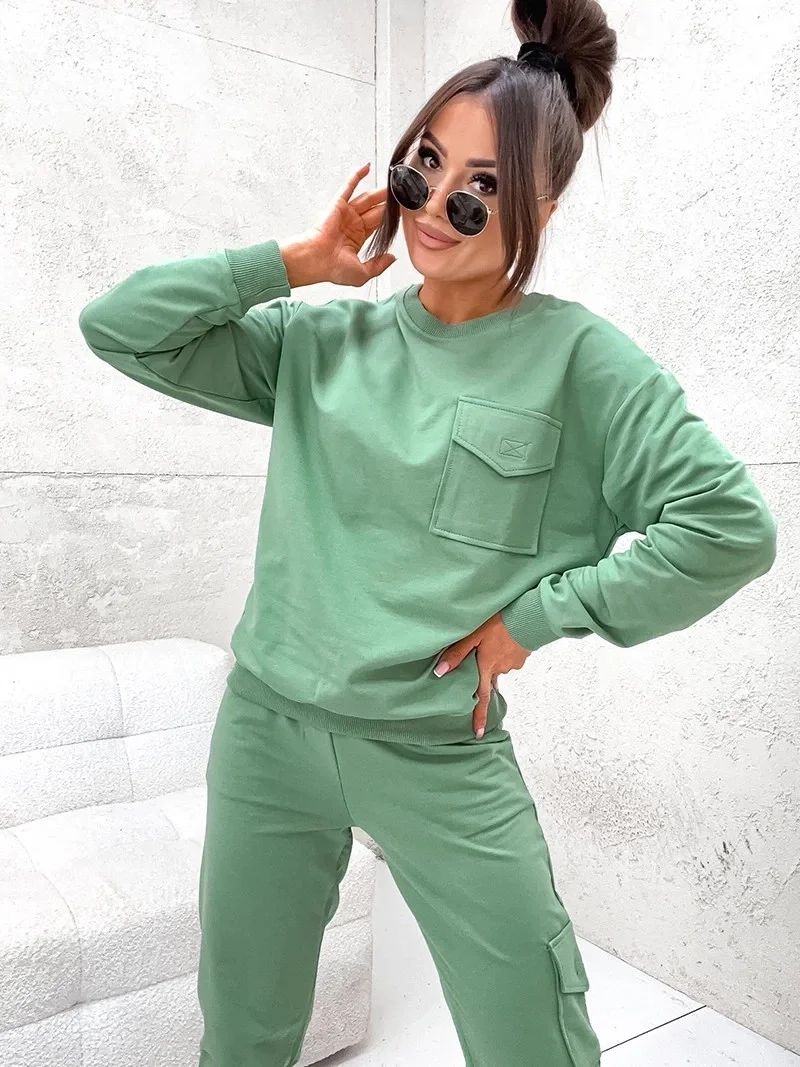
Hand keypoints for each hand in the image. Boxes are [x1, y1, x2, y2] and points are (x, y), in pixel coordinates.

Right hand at [280, 163, 395, 287]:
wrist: (317, 260)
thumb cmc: (333, 269)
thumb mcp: (363, 273)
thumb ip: (379, 265)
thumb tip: (392, 258)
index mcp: (357, 238)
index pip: (377, 224)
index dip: (390, 218)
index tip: (403, 211)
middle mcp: (352, 224)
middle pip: (375, 209)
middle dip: (388, 203)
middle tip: (402, 194)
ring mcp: (346, 213)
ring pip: (366, 198)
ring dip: (379, 192)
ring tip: (393, 184)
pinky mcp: (338, 204)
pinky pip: (349, 187)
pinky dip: (357, 176)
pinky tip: (367, 167)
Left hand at [433, 612, 531, 737]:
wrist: (529, 616)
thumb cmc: (499, 623)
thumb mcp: (473, 635)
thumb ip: (457, 653)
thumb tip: (439, 672)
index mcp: (487, 667)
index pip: (482, 698)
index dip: (479, 716)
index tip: (478, 733)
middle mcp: (501, 670)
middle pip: (489, 679)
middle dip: (484, 674)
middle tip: (482, 658)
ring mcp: (513, 664)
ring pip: (499, 666)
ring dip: (494, 658)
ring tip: (493, 640)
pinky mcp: (523, 656)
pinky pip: (509, 658)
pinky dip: (505, 651)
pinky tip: (504, 638)